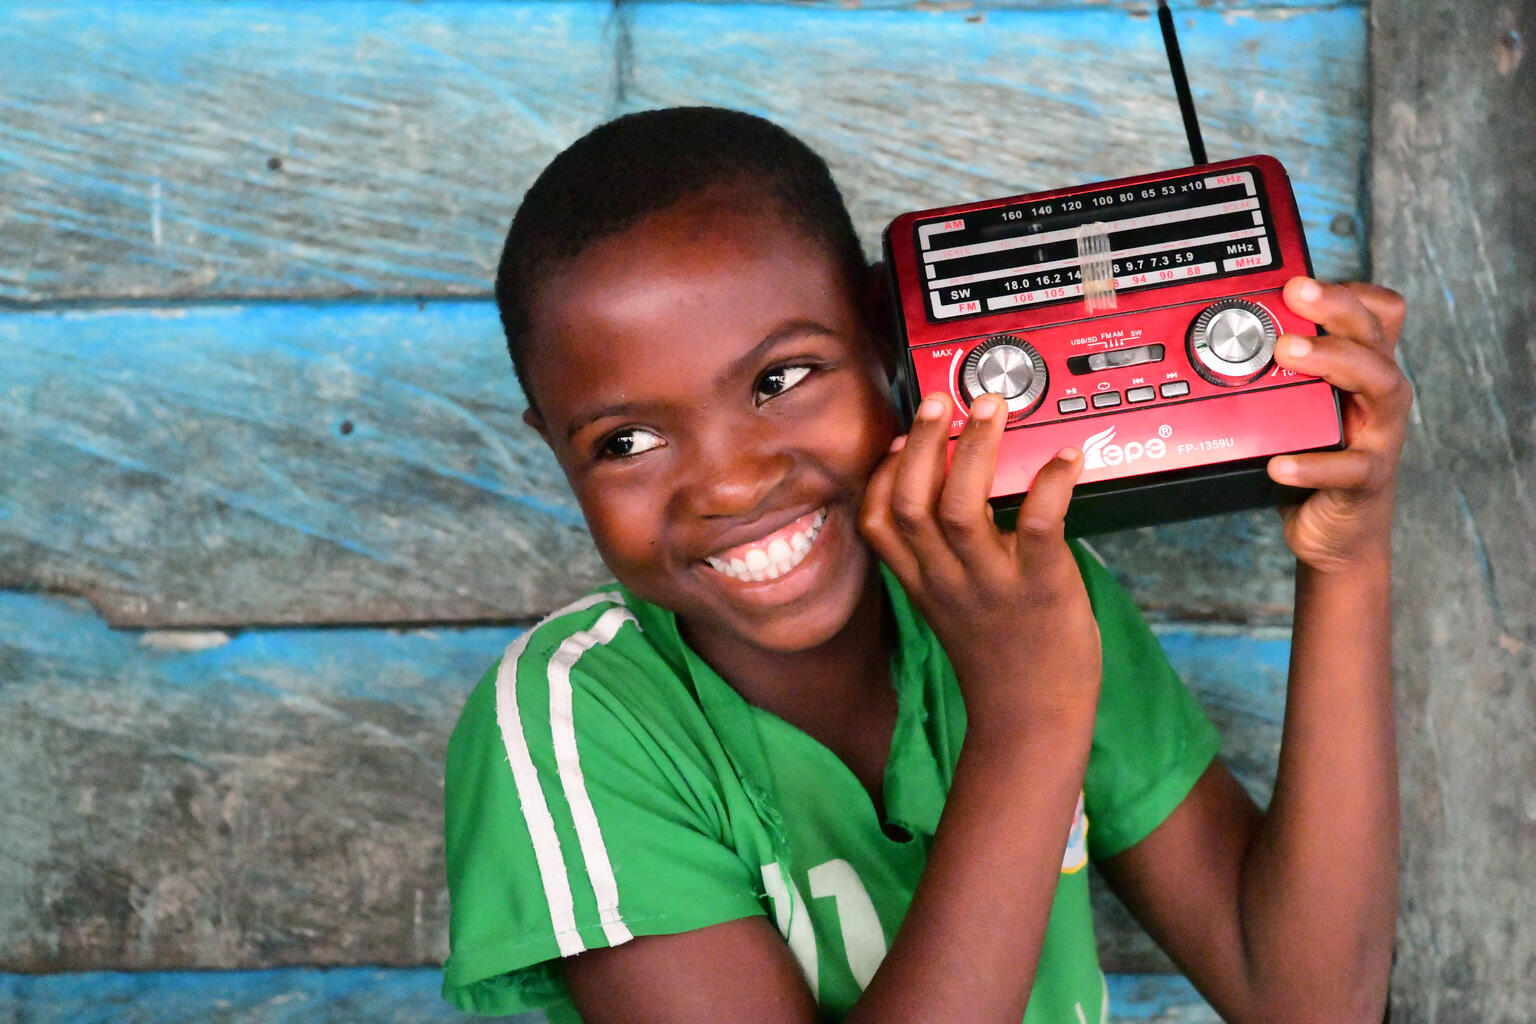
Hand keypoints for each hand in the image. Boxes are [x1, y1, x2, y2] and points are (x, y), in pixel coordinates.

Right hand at [859, 392, 1100, 727]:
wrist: (1031, 720)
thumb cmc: (1000, 658)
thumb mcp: (949, 607)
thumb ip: (942, 557)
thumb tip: (954, 491)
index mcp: (924, 583)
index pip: (880, 522)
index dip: (885, 474)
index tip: (903, 438)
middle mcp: (949, 580)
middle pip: (913, 503)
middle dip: (925, 444)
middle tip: (944, 402)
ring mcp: (993, 585)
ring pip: (961, 508)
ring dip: (976, 450)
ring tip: (992, 409)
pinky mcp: (1042, 591)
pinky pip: (1040, 529)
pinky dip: (1052, 485)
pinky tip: (1066, 459)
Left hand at [1268, 278, 1410, 571]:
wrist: (1336, 531)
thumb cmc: (1316, 457)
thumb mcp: (1297, 404)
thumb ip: (1277, 370)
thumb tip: (1222, 329)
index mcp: (1363, 369)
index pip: (1378, 313)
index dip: (1349, 290)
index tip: (1301, 279)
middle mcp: (1378, 394)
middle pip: (1374, 336)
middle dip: (1335, 308)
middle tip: (1294, 293)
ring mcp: (1378, 435)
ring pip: (1378, 386)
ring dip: (1334, 362)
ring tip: (1289, 352)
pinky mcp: (1365, 480)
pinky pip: (1348, 469)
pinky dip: (1312, 464)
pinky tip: (1279, 462)